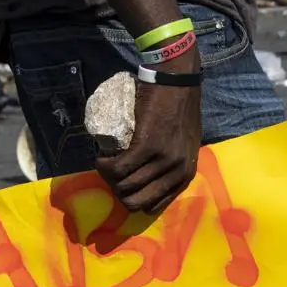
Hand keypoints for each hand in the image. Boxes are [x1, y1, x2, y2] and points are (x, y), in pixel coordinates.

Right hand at [97, 60, 201, 213]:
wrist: (177, 81)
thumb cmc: (180, 108)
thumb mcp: (185, 143)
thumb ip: (175, 161)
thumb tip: (154, 177)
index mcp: (186, 175)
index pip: (153, 205)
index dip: (132, 198)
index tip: (123, 184)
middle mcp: (176, 172)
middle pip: (136, 201)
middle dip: (118, 193)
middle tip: (111, 175)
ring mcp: (163, 160)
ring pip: (125, 186)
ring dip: (108, 178)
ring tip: (103, 164)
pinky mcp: (146, 145)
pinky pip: (118, 168)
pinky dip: (104, 166)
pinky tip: (100, 158)